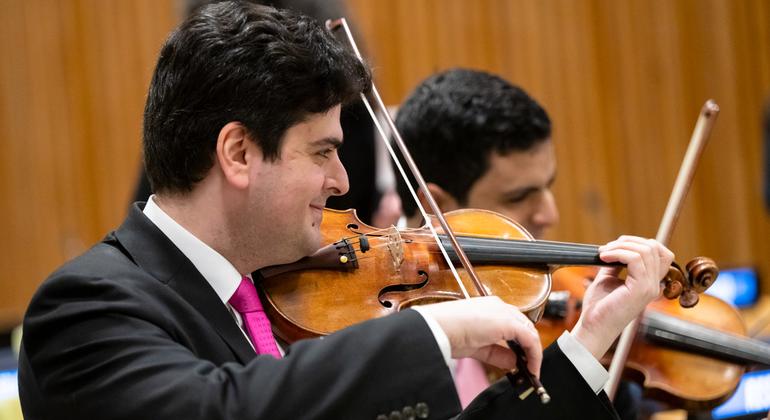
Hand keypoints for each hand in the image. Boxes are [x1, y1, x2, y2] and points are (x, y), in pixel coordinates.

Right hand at [417, 296, 541, 376]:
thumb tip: (513, 362)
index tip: (522, 359)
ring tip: (532, 369)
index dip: (520, 343)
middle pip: (524, 326)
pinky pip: (530, 338)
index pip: (512, 324)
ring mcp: (503, 312)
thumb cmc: (447, 333)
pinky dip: (534, 354)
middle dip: (529, 348)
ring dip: (533, 351)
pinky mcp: (507, 322)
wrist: (437, 328)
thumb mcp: (477, 347)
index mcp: (488, 308)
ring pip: (529, 331)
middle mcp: (498, 306)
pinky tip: (531, 367)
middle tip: (530, 367)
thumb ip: (497, 353)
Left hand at [572, 236, 673, 358]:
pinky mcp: (640, 289)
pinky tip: (603, 257)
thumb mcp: (608, 279)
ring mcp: (649, 287)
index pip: (662, 254)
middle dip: (630, 241)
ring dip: (621, 246)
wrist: (593, 326)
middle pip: (655, 248)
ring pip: (646, 251)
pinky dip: (617, 253)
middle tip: (608, 248)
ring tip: (603, 253)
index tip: (617, 247)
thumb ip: (616, 264)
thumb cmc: (599, 307)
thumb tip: (615, 248)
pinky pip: (635, 259)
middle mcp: (654, 285)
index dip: (641, 243)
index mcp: (649, 283)